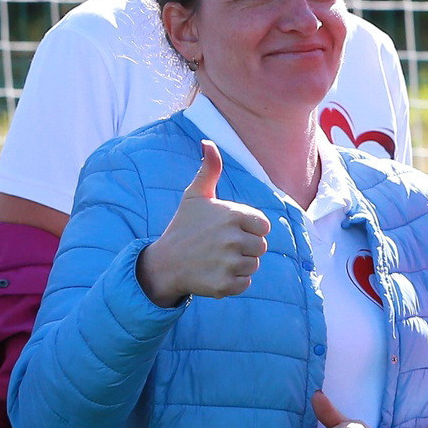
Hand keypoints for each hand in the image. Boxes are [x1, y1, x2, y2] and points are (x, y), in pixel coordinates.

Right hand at [137, 142, 270, 307]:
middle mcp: (232, 238)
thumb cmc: (184, 226)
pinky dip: (233, 281)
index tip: (230, 230)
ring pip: (254, 265)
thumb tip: (208, 142)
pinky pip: (244, 283)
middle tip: (220, 247)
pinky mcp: (224, 285)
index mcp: (232, 215)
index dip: (249, 229)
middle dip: (245, 248)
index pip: (263, 226)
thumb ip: (209, 170)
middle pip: (260, 247)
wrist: (164, 263)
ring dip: (239, 265)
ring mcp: (228, 263)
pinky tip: (215, 273)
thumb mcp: (195, 196)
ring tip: (217, 259)